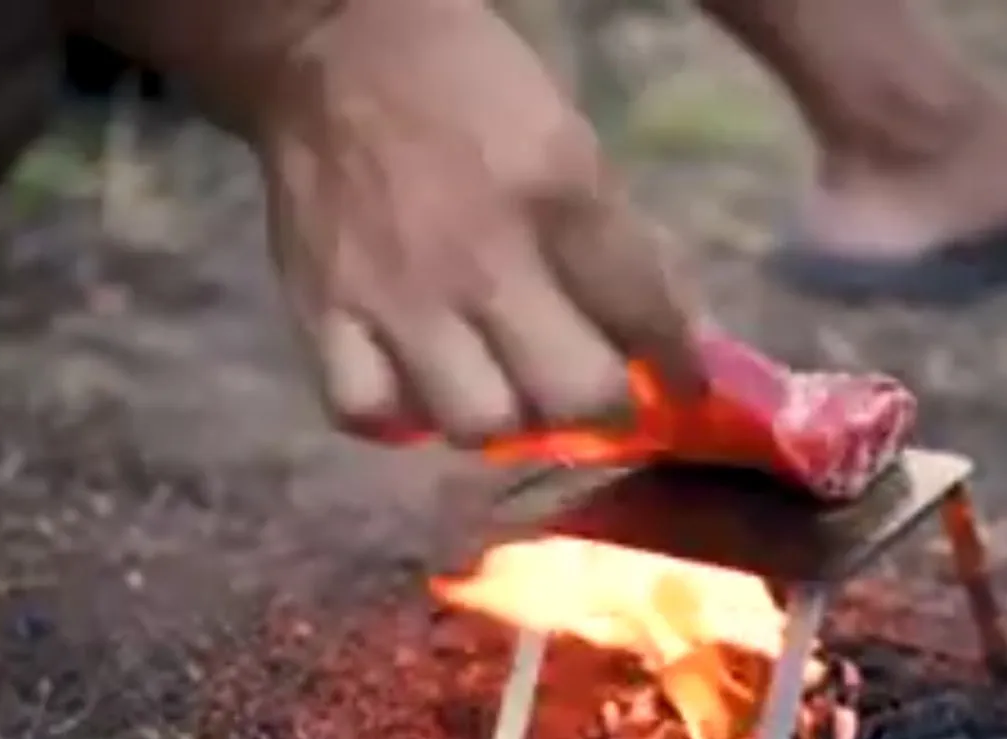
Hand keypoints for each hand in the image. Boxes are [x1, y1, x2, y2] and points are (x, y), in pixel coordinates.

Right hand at [253, 0, 703, 446]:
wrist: (333, 45)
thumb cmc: (468, 86)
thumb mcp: (570, 136)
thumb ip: (618, 239)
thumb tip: (673, 331)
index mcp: (557, 195)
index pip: (644, 316)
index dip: (680, 368)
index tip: (682, 384)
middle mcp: (482, 260)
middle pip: (569, 397)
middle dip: (596, 406)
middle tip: (588, 390)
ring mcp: (398, 297)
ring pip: (475, 424)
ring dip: (502, 417)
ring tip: (500, 388)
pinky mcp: (323, 312)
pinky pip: (366, 412)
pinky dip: (397, 413)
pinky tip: (414, 388)